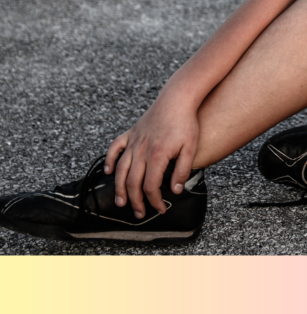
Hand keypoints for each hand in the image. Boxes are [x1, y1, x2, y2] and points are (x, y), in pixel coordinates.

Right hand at [104, 95, 199, 218]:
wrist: (177, 99)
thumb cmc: (186, 123)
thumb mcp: (190, 148)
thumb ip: (182, 171)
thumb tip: (176, 190)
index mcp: (157, 156)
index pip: (151, 186)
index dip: (154, 201)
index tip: (161, 209)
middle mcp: (141, 150)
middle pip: (133, 182)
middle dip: (136, 201)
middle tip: (140, 214)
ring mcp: (134, 141)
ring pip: (121, 170)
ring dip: (119, 188)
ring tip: (121, 202)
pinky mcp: (130, 133)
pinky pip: (115, 148)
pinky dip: (110, 160)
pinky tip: (109, 172)